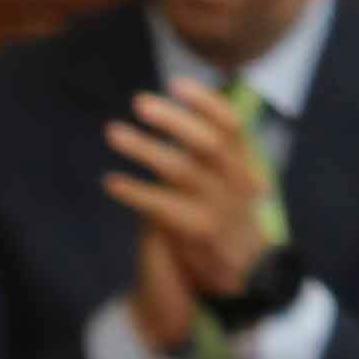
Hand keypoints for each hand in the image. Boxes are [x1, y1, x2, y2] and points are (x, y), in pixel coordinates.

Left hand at [102, 82, 270, 313]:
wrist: (247, 274)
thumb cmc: (228, 218)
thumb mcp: (232, 181)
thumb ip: (212, 152)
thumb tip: (175, 113)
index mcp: (245, 163)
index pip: (231, 124)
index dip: (205, 102)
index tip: (175, 84)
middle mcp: (235, 182)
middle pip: (206, 142)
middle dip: (173, 119)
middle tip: (139, 103)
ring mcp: (218, 207)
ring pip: (181, 170)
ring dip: (143, 149)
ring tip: (113, 132)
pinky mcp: (198, 233)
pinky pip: (161, 207)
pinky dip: (134, 191)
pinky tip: (111, 181)